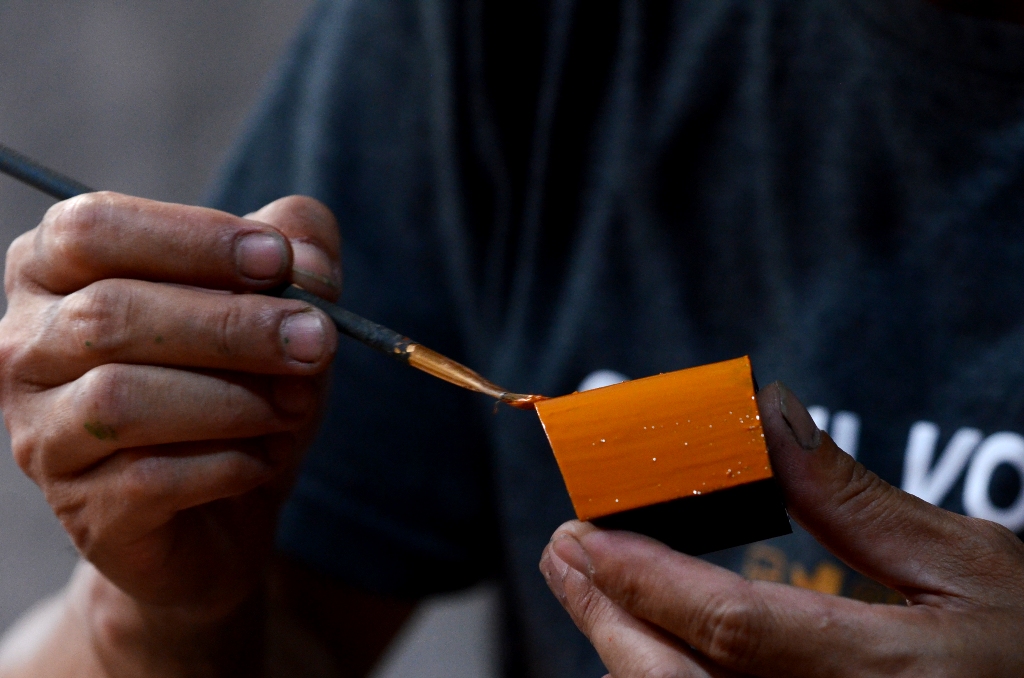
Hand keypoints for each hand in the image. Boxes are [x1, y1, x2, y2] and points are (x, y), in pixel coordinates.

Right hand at [0, 193, 339, 620]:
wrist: (233, 505)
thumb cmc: (243, 379)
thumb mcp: (280, 300)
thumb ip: (298, 246)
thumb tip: (305, 251)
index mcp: (55, 270)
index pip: (91, 228)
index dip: (191, 238)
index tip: (277, 260)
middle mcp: (26, 347)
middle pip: (109, 314)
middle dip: (230, 324)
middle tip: (315, 339)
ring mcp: (43, 435)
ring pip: (119, 400)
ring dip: (233, 398)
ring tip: (297, 403)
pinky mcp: (84, 509)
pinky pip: (150, 478)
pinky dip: (229, 463)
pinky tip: (266, 456)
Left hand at [540, 382, 1023, 676]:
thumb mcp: (967, 565)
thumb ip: (854, 502)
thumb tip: (767, 420)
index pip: (735, 628)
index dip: (649, 578)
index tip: (587, 533)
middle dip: (607, 620)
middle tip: (565, 554)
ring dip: (625, 649)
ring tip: (591, 584)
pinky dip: (667, 676)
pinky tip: (648, 637)